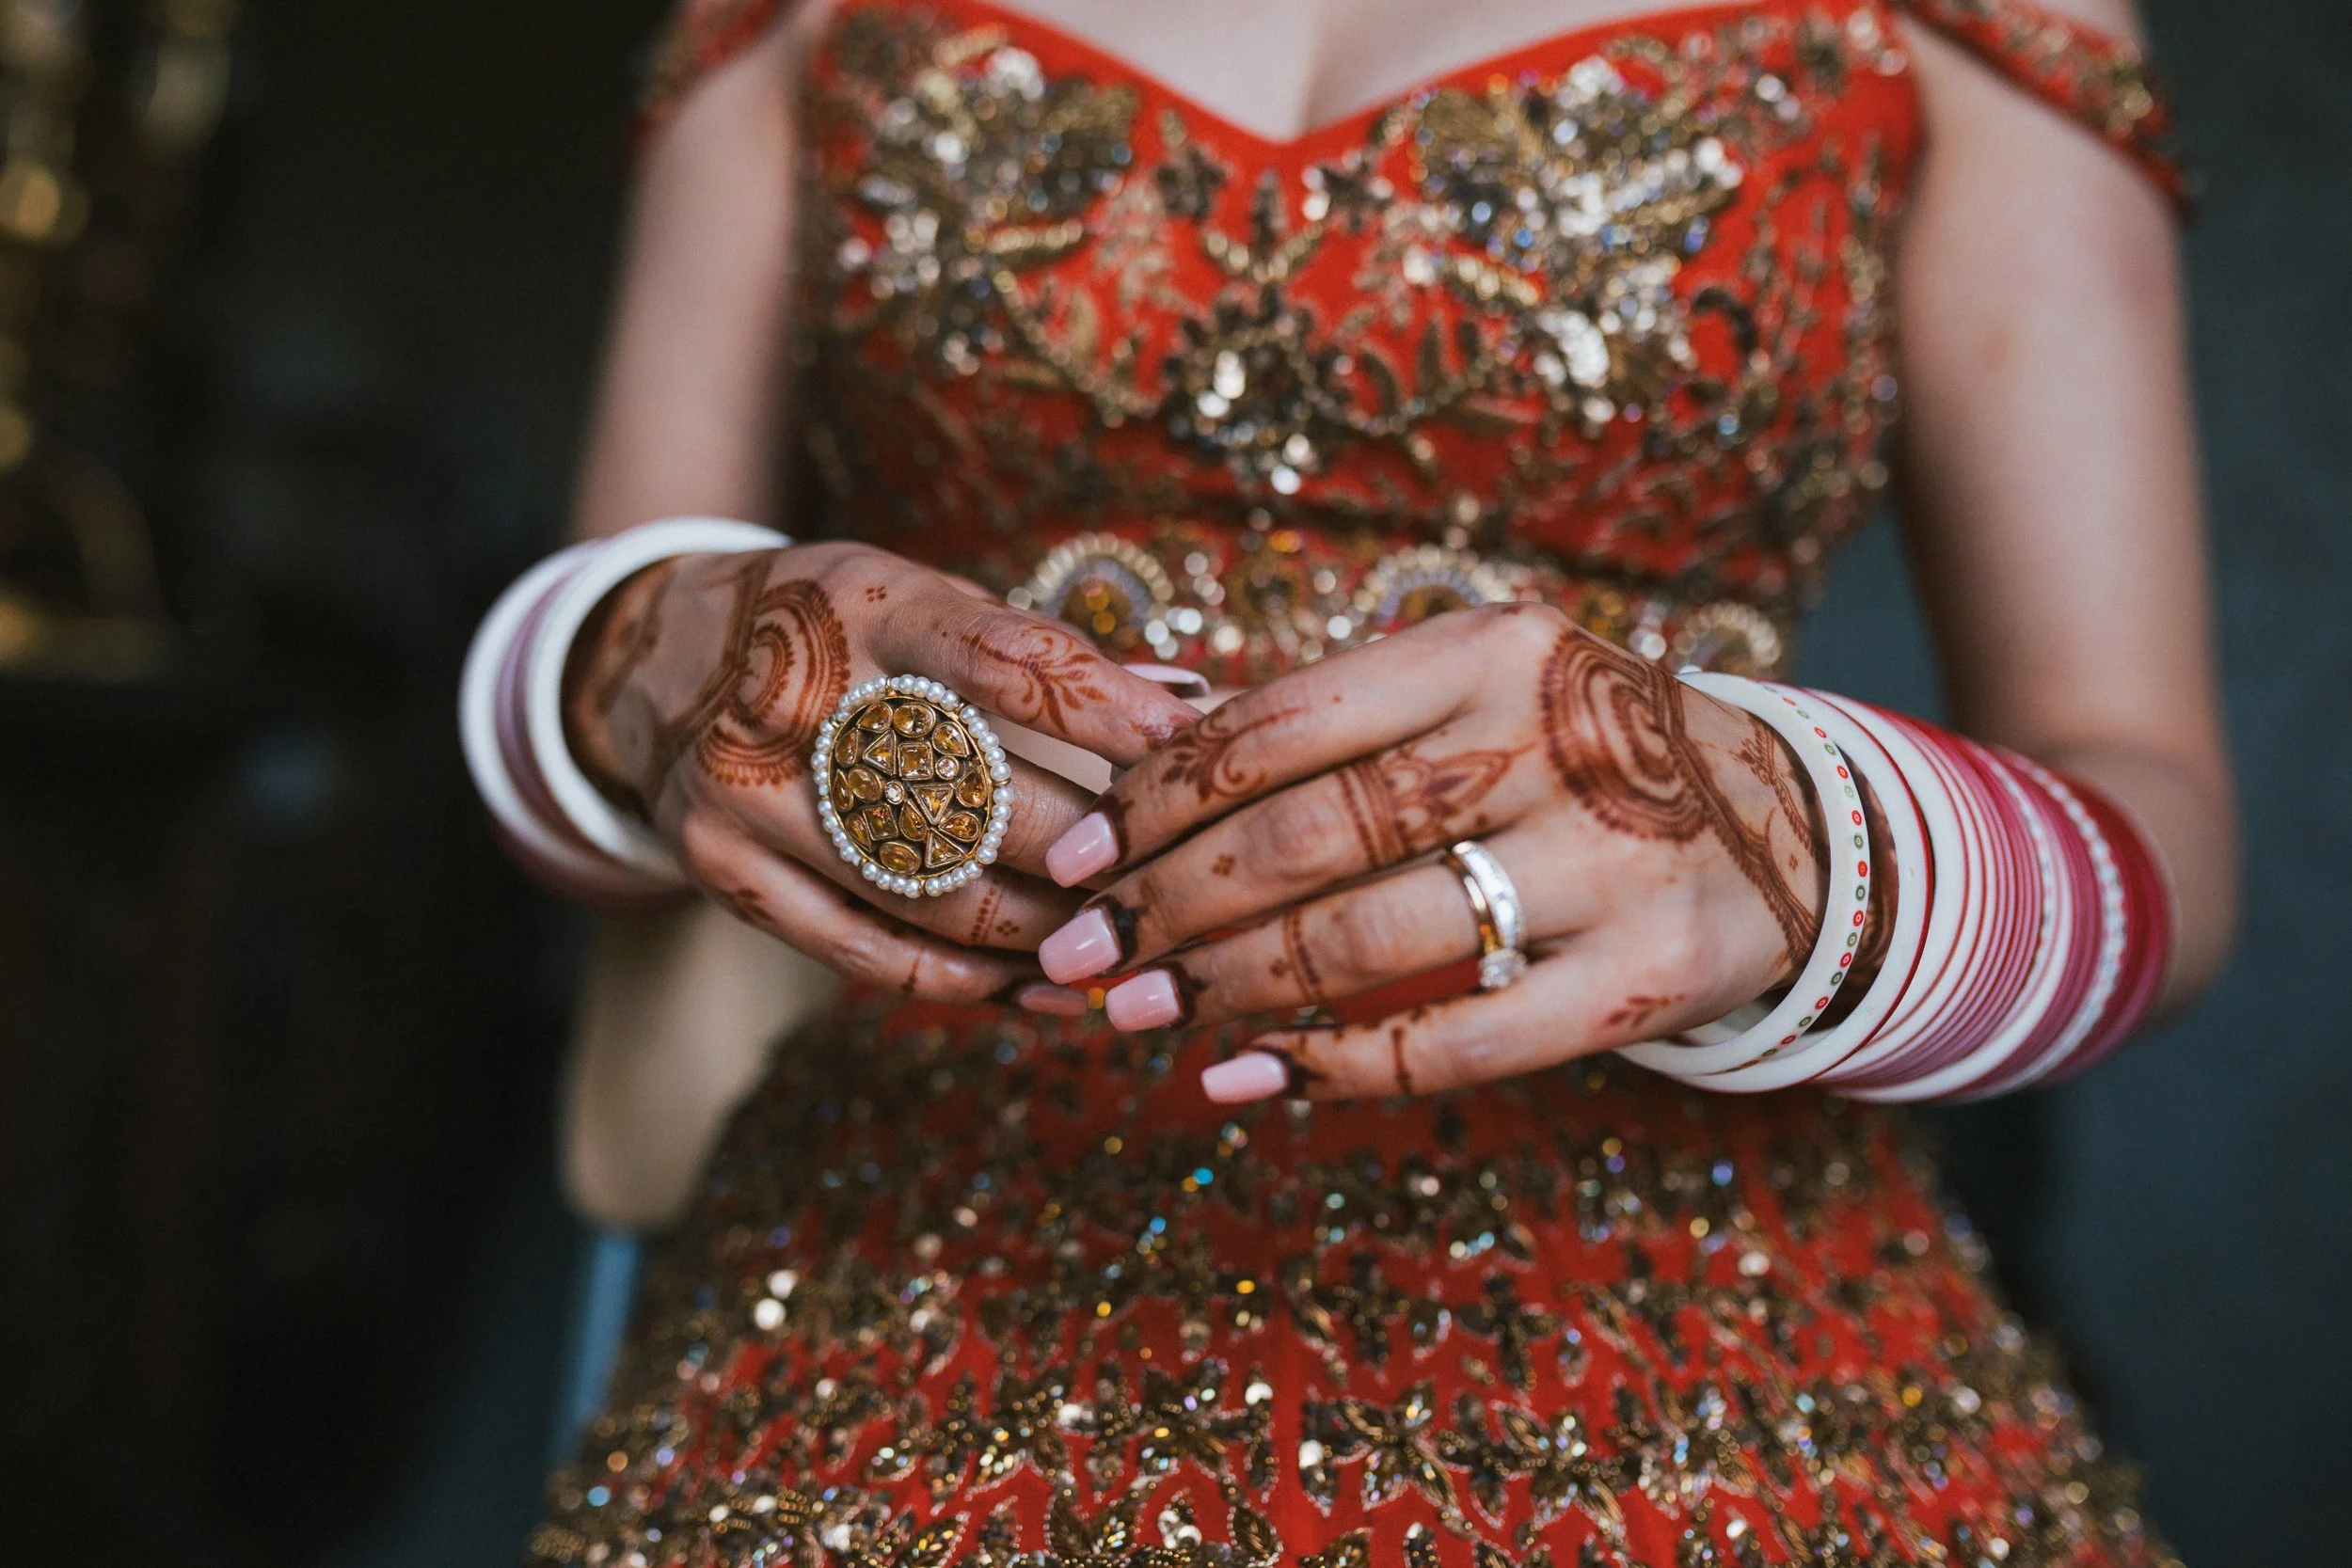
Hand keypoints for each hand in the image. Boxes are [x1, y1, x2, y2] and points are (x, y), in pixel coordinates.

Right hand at [563, 540, 1199, 1002]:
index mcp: (866, 606)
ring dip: (1048, 936)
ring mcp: (751, 791)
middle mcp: (797, 695)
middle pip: (977, 796)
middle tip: (1172, 882)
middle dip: (1093, 852)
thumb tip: (1194, 704)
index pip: (1004, 662)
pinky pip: (870, 955)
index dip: (1108, 714)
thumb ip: (1044, 653)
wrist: (659, 663)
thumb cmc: (839, 631)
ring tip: (1125, 947)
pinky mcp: (725, 870)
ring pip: (933, 894)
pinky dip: (971, 982)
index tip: (1192, 752)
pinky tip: (1042, 989)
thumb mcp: (921, 599)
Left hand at [1032, 605, 1829, 1098]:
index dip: (1153, 800)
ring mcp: (1606, 861)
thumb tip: (1142, 791)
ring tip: (1137, 1018)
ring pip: (1367, 937)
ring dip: (1227, 987)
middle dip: (1163, 906)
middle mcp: (1548, 740)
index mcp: (1485, 650)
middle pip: (1306, 834)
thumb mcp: (1478, 691)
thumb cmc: (1575, 754)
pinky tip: (1248, 1081)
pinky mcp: (1645, 975)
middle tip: (1076, 961)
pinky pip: (1457, 1039)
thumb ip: (1341, 728)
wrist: (1789, 823)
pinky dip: (1334, 1068)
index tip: (1068, 861)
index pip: (1278, 725)